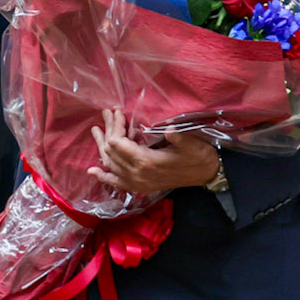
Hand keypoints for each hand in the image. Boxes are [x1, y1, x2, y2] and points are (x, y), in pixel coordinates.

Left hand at [88, 108, 221, 198]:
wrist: (206, 174)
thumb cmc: (199, 156)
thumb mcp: (191, 144)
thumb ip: (178, 137)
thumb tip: (169, 127)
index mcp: (146, 162)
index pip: (118, 143)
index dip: (115, 126)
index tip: (117, 112)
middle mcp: (137, 174)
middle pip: (111, 152)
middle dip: (108, 131)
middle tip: (107, 114)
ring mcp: (137, 182)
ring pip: (110, 164)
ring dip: (101, 147)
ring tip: (96, 130)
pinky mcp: (139, 186)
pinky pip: (116, 182)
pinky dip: (103, 176)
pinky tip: (93, 171)